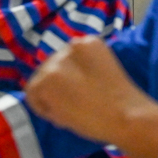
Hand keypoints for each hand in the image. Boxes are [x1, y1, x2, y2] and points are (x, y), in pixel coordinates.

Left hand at [25, 36, 157, 157]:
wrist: (126, 115)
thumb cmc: (121, 100)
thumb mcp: (103, 71)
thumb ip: (84, 68)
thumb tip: (63, 83)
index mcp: (89, 42)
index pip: (66, 59)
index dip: (69, 78)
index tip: (80, 91)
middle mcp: (71, 46)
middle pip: (50, 68)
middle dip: (57, 87)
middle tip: (74, 104)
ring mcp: (56, 63)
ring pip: (40, 81)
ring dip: (50, 98)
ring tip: (70, 111)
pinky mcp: (46, 81)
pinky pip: (31, 94)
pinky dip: (42, 108)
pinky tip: (62, 115)